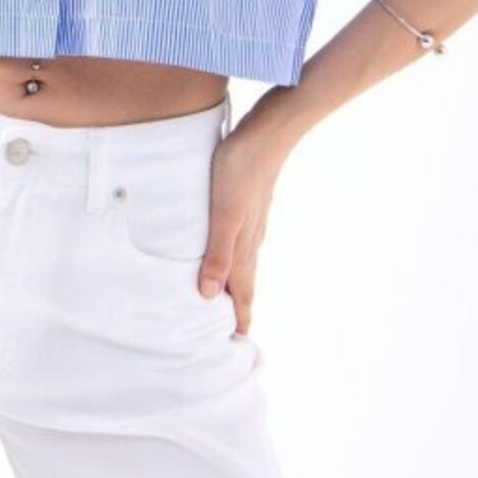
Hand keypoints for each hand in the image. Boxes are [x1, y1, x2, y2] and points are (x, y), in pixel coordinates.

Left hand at [197, 125, 287, 337]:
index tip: (238, 345)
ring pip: (243, 260)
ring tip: (226, 296)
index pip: (243, 291)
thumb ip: (218, 253)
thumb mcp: (224, 213)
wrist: (268, 132)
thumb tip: (210, 295)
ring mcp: (252, 219)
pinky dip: (232, 255)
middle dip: (239, 306)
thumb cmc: (242, 170)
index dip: (240, 318)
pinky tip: (226, 247)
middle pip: (245, 280)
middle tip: (232, 331)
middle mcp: (252, 237)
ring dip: (235, 281)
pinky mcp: (249, 202)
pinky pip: (240, 239)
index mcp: (245, 245)